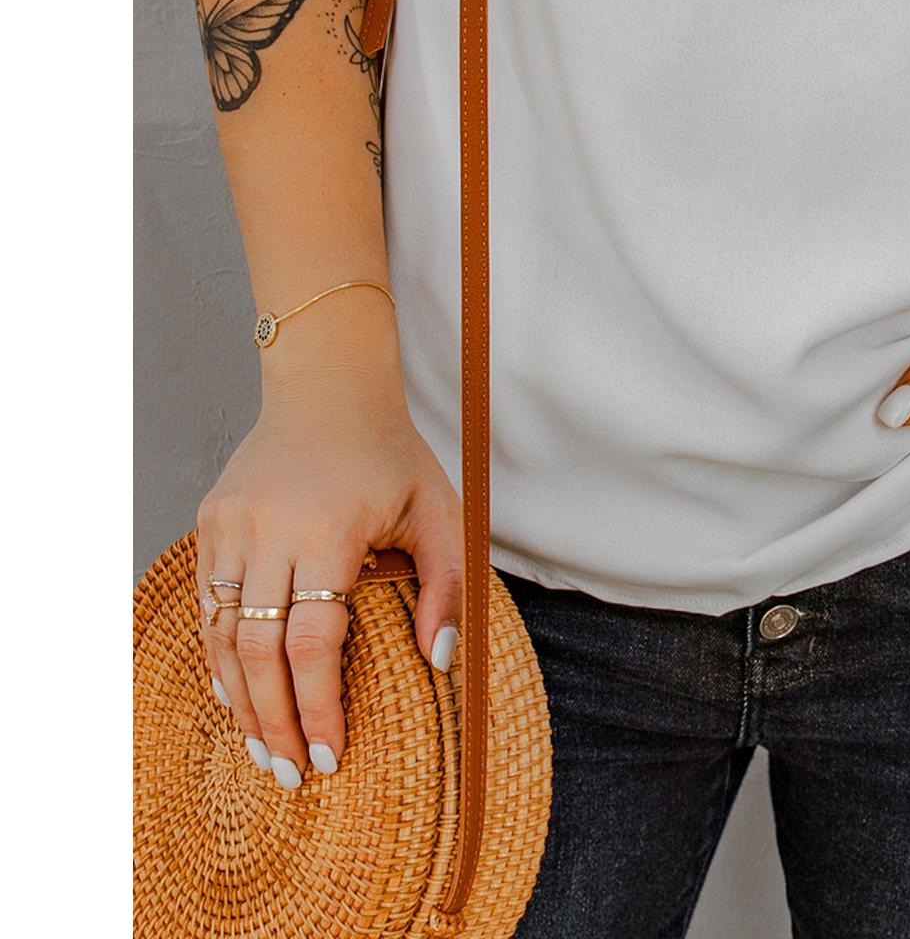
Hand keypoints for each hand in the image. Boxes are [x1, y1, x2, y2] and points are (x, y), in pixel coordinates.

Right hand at [194, 379, 461, 787]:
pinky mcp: (210, 518)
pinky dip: (218, 654)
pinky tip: (238, 692)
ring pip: (221, 633)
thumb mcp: (441, 510)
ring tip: (262, 749)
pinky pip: (207, 602)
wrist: (328, 386)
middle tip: (291, 774)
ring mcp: (233, 522)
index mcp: (333, 528)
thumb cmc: (392, 456)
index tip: (332, 755)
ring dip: (239, 699)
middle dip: (274, 722)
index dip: (318, 707)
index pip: (313, 641)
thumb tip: (437, 663)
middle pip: (259, 650)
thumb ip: (450, 586)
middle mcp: (272, 528)